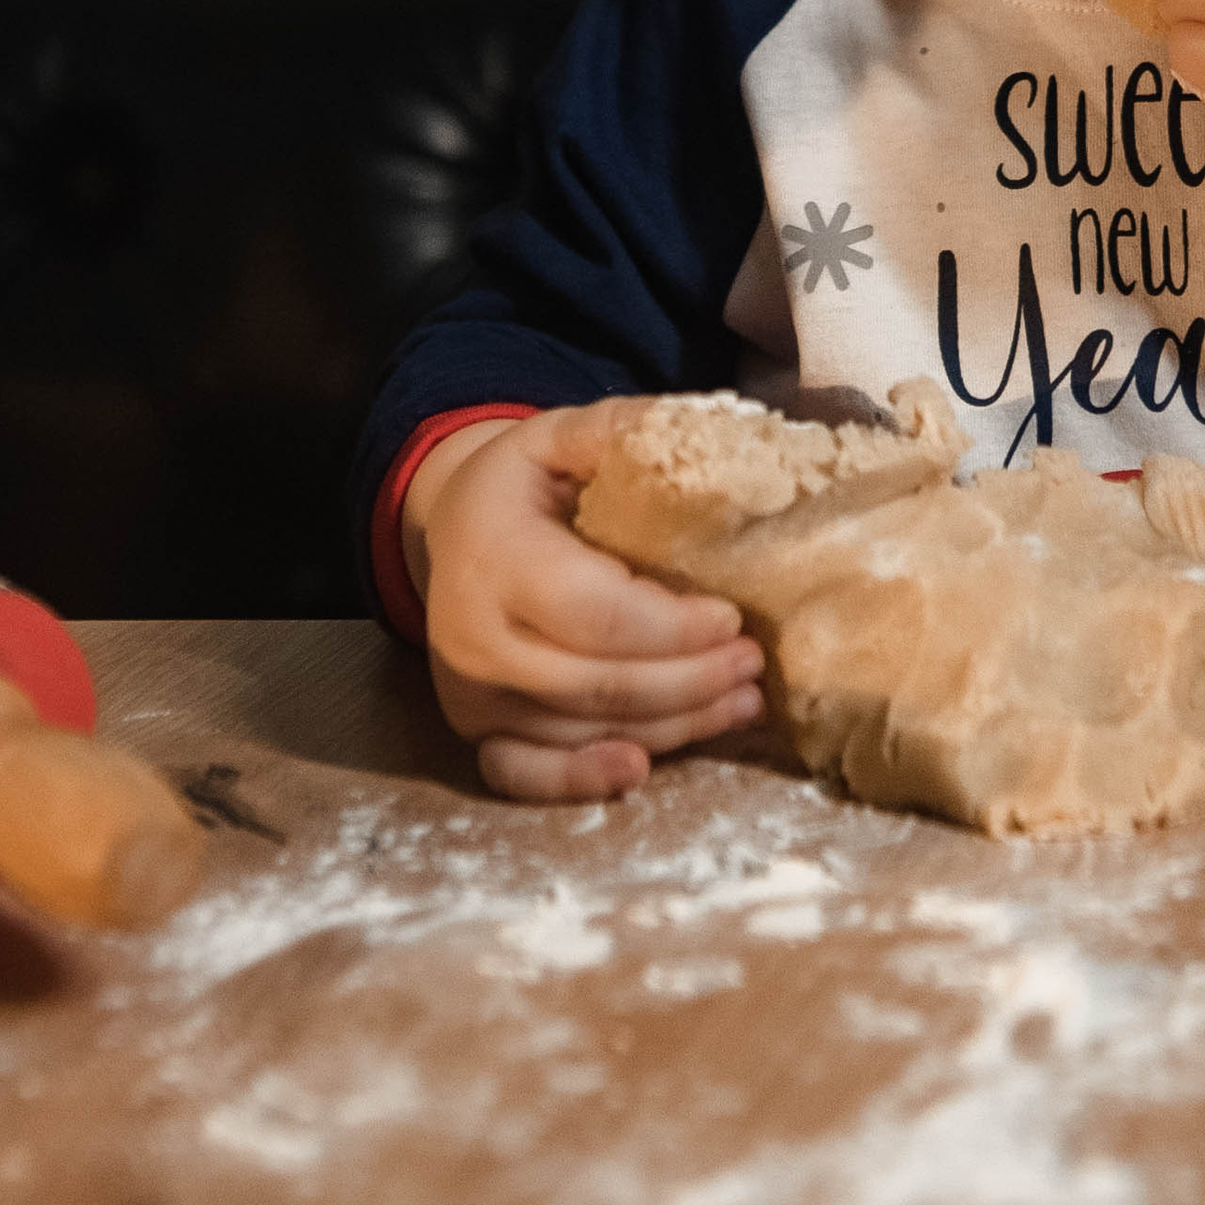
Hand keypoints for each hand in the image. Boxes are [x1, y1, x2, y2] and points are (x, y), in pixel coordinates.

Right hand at [406, 404, 766, 804]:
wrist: (450, 530)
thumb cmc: (523, 486)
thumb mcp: (561, 437)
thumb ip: (621, 431)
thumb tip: (709, 425)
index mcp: (497, 559)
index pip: (597, 614)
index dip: (673, 627)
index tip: (734, 618)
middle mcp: (475, 637)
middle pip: (600, 683)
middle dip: (691, 680)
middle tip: (753, 663)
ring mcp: (472, 693)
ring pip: (584, 730)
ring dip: (672, 726)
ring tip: (741, 701)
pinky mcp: (477, 730)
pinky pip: (525, 776)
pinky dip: (582, 780)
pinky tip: (640, 768)